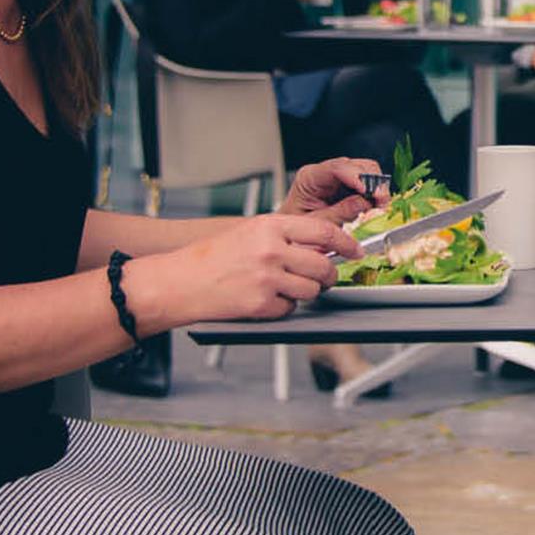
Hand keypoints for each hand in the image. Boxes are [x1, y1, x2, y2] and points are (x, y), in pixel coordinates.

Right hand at [156, 214, 355, 321]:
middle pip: (322, 266)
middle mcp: (271, 250)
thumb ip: (287, 236)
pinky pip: (290, 309)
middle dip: (328, 275)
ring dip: (304, 293)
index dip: (346, 242)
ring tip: (281, 287)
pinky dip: (282, 308)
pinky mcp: (260, 304)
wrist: (179, 282)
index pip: (324, 231)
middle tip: (322, 277)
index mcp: (270, 226)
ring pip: (311, 290)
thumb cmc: (213, 257)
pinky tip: (262, 298)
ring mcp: (266, 278)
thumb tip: (324, 246)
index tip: (355, 250)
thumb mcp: (252, 232)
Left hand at [282, 157, 388, 223]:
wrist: (291, 236)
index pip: (336, 168)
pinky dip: (375, 192)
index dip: (356, 177)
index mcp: (309, 178)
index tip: (369, 191)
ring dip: (376, 187)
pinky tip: (375, 204)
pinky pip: (367, 181)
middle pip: (355, 165)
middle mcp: (324, 172)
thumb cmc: (297, 230)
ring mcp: (338, 177)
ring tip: (380, 205)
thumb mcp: (316, 224)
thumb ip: (339, 213)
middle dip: (372, 182)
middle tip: (381, 202)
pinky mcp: (348, 185)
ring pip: (366, 170)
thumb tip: (364, 202)